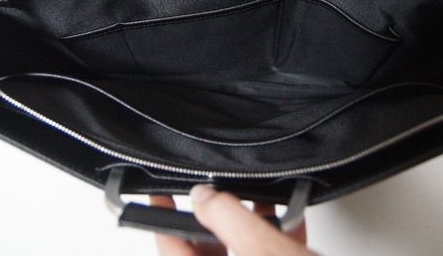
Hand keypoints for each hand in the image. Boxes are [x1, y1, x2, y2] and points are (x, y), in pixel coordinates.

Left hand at [152, 185, 318, 255]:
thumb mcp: (268, 254)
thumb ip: (231, 221)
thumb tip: (203, 197)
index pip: (170, 251)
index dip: (162, 219)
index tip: (159, 196)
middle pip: (203, 254)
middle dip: (210, 220)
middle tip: (208, 192)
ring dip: (242, 228)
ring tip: (249, 201)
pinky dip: (268, 241)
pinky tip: (283, 222)